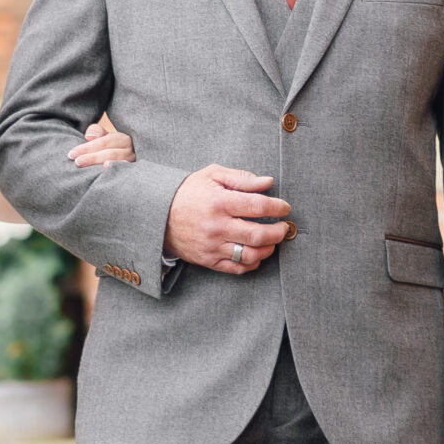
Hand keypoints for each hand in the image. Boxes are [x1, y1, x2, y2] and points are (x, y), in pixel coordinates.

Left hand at [69, 114, 136, 167]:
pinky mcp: (135, 172)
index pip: (103, 142)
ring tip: (91, 168)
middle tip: (77, 162)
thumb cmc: (113, 149)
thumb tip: (89, 136)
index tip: (72, 154)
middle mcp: (131, 150)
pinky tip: (107, 169)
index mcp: (123, 139)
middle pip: (110, 152)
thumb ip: (97, 132)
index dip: (87, 147)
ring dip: (103, 163)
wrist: (131, 159)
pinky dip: (117, 169)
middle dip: (92, 157)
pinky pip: (126, 172)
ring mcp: (134, 163)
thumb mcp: (106, 138)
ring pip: (118, 162)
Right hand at [165, 165, 292, 274]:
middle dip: (278, 231)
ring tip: (272, 241)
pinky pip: (236, 268)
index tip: (285, 207)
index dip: (277, 207)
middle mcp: (216, 226)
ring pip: (249, 254)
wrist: (158, 215)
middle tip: (284, 227)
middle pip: (258, 234)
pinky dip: (252, 264)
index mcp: (219, 202)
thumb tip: (268, 182)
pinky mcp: (208, 260)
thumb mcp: (212, 175)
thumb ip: (241, 179)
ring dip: (268, 249)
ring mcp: (212, 246)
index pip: (257, 206)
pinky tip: (257, 254)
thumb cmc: (188, 192)